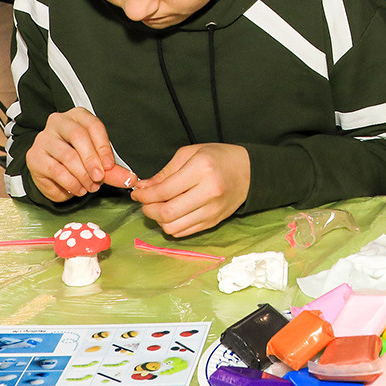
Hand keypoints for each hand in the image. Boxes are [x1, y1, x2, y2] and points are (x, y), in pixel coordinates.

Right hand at [27, 108, 127, 202]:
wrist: (50, 169)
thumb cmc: (77, 158)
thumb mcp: (97, 161)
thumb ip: (113, 170)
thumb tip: (131, 179)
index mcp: (77, 116)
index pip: (93, 125)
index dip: (103, 146)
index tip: (110, 166)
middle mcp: (58, 122)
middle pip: (78, 136)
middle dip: (92, 161)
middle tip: (100, 179)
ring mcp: (44, 138)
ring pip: (67, 155)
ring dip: (82, 176)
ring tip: (90, 187)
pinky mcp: (34, 156)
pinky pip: (55, 170)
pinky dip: (70, 183)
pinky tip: (78, 189)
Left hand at [131, 144, 250, 236]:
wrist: (248, 171)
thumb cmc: (218, 158)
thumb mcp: (190, 153)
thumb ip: (165, 172)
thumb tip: (144, 188)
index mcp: (201, 169)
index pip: (164, 191)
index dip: (145, 195)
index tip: (137, 194)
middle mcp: (208, 192)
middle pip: (167, 213)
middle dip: (148, 210)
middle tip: (145, 203)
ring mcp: (212, 210)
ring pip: (173, 227)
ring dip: (159, 220)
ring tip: (159, 208)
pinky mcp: (213, 222)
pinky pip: (184, 232)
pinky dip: (172, 226)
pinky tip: (172, 214)